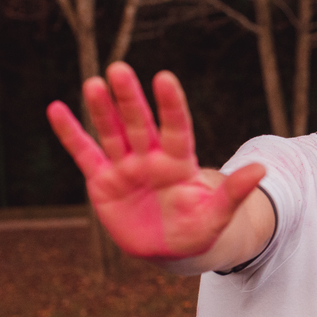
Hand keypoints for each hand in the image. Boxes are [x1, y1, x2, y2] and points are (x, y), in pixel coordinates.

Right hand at [47, 62, 264, 259]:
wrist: (173, 248)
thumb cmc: (199, 230)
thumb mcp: (217, 216)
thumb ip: (233, 194)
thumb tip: (261, 169)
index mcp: (179, 163)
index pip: (175, 129)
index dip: (170, 105)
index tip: (164, 78)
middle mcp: (151, 158)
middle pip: (139, 124)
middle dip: (129, 99)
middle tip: (119, 69)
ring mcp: (126, 167)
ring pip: (111, 133)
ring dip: (101, 110)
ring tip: (93, 83)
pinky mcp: (103, 181)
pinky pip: (84, 154)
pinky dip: (70, 133)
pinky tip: (55, 109)